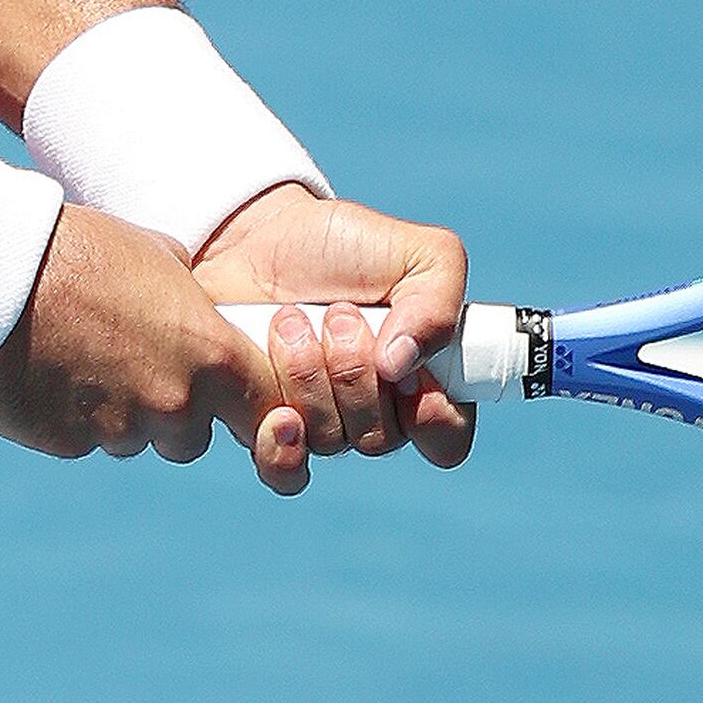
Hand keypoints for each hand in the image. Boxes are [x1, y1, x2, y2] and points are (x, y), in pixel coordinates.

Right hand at [0, 205, 335, 490]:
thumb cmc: (82, 249)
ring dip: (118, 414)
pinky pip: (82, 440)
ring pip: (133, 440)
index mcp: (211, 355)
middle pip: (192, 438)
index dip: (255, 409)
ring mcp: (120, 429)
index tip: (236, 402)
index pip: (266, 409)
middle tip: (132, 364)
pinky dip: (70, 416)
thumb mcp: (158, 255)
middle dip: (171, 413)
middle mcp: (175, 402)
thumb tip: (190, 306)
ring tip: (80, 357)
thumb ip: (187, 299)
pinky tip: (46, 369)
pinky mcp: (68, 443)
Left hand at [192, 181, 475, 468]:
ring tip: (290, 320)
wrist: (256, 231)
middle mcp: (372, 411)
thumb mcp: (420, 254)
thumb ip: (438, 304)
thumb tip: (403, 364)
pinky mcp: (262, 423)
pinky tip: (279, 415)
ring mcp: (318, 421)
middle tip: (338, 314)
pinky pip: (282, 471)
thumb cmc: (344, 245)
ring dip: (310, 376)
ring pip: (330, 440)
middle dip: (357, 372)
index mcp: (421, 380)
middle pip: (380, 437)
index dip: (435, 421)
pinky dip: (282, 449)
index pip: (446, 438)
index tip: (408, 377)